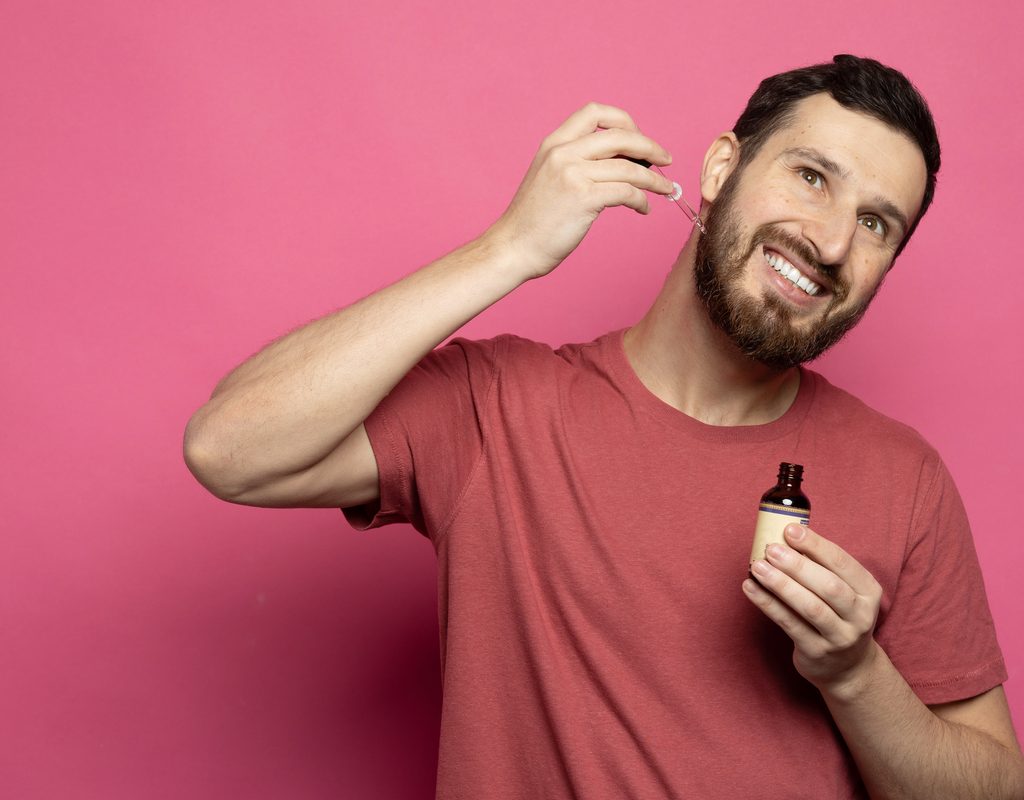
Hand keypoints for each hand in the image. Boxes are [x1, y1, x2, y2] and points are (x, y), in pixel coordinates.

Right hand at [487, 102, 674, 279]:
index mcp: (554, 143)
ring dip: (654, 179)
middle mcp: (563, 153)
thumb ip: (574, 163)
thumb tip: (619, 162)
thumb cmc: (533, 221)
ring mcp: (573, 174)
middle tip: (665, 160)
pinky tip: (643, 209)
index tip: (638, 138)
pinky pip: (626, 192)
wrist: (513, 247)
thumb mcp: (548, 177)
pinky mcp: (583, 198)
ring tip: (665, 189)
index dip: (624, 121)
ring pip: (630, 167)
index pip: (595, 112)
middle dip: (650, 146)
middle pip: (621, 136)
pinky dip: (642, 200)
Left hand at [743, 523, 883, 695]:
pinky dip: (767, 604)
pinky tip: (750, 588)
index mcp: (868, 591)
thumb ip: (821, 566)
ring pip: (810, 607)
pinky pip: (789, 624)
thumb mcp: (844, 591)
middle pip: (828, 586)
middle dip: (797, 565)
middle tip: (770, 548)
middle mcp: (859, 615)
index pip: (843, 563)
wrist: (848, 668)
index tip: (790, 529)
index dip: (816, 545)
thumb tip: (784, 536)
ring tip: (757, 566)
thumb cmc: (838, 615)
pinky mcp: (817, 652)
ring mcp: (840, 636)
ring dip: (781, 584)